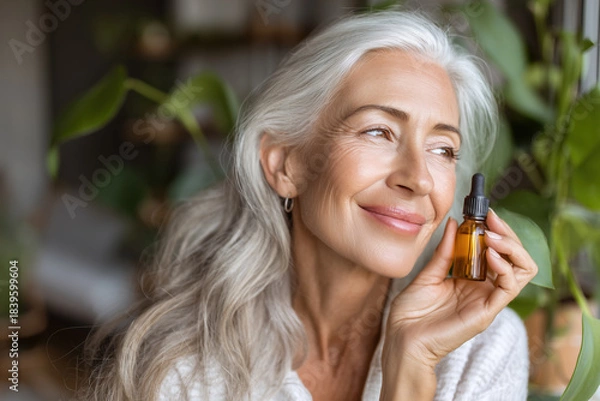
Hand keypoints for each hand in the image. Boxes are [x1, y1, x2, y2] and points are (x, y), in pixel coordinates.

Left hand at [381, 209, 537, 385]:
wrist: (402, 339)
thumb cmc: (411, 313)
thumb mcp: (427, 274)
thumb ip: (444, 252)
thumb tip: (454, 223)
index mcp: (471, 279)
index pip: (497, 252)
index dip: (495, 231)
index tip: (485, 213)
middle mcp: (483, 289)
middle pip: (514, 259)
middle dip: (508, 235)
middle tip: (492, 220)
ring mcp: (487, 301)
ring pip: (521, 271)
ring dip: (511, 248)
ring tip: (492, 237)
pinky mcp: (486, 312)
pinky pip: (508, 288)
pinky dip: (505, 268)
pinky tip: (490, 255)